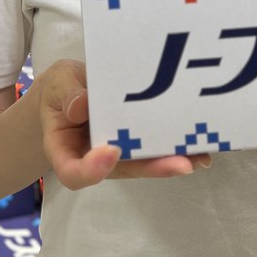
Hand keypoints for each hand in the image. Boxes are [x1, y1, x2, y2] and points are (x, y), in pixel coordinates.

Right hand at [37, 59, 210, 189]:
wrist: (71, 89)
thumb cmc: (60, 89)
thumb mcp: (57, 83)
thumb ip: (66, 93)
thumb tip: (81, 106)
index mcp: (65, 149)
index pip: (73, 173)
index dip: (92, 169)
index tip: (111, 151)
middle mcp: (94, 158)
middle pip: (120, 171)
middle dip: (151, 167)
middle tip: (179, 164)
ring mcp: (118, 153)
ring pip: (143, 163)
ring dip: (171, 161)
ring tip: (199, 156)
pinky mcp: (135, 142)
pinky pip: (154, 149)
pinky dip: (176, 148)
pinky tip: (199, 144)